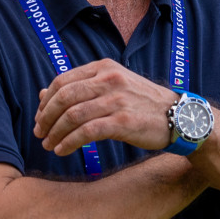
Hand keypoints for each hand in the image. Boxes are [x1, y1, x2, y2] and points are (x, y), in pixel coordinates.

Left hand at [34, 59, 175, 155]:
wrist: (180, 117)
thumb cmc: (143, 104)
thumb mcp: (113, 87)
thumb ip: (80, 89)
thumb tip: (42, 94)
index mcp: (104, 68)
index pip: (62, 81)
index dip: (45, 102)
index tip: (40, 118)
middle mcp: (110, 80)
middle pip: (64, 97)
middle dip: (46, 118)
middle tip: (39, 133)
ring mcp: (117, 100)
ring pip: (73, 115)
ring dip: (55, 133)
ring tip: (49, 145)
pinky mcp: (124, 121)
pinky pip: (87, 132)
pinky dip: (70, 142)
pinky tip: (63, 150)